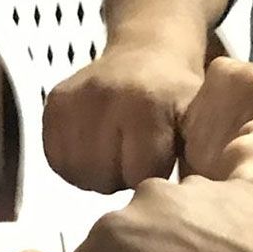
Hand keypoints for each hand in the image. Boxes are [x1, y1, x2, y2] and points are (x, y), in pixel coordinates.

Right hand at [44, 44, 200, 193]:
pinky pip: (56, 159)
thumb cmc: (175, 95)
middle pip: (105, 179)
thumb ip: (193, 160)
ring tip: (115, 154)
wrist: (147, 50)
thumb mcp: (197, 122)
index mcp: (147, 107)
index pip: (139, 176)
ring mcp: (76, 99)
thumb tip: (178, 201)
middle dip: (122, 178)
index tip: (158, 161)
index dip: (150, 177)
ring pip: (77, 173)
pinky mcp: (55, 102)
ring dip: (97, 175)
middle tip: (135, 158)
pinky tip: (94, 149)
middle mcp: (106, 98)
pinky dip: (74, 164)